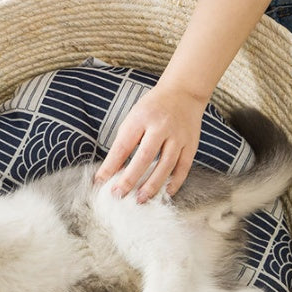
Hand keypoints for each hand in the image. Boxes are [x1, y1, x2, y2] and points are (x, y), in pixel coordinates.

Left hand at [95, 81, 205, 201]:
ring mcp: (178, 136)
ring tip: (140, 199)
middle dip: (130, 178)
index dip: (111, 165)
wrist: (183, 93)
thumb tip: (112, 170)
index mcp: (141, 118)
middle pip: (145, 157)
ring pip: (165, 165)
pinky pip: (183, 167)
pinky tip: (165, 192)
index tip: (100, 181)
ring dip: (152, 185)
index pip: (123, 145)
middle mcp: (161, 127)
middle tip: (119, 195)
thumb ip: (124, 143)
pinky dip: (174, 182)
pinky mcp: (191, 144)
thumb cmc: (153, 108)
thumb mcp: (133, 119)